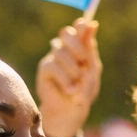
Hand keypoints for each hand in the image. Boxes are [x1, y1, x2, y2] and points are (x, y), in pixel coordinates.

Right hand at [36, 18, 100, 136]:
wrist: (71, 111)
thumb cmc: (84, 91)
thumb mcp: (92, 70)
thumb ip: (90, 49)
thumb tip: (92, 24)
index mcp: (80, 48)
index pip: (79, 28)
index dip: (81, 25)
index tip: (87, 25)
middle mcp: (65, 50)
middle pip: (66, 33)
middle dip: (77, 46)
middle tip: (84, 61)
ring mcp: (53, 58)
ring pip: (60, 52)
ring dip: (73, 70)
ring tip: (77, 85)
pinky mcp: (44, 68)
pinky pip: (53, 65)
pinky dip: (64, 79)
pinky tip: (70, 90)